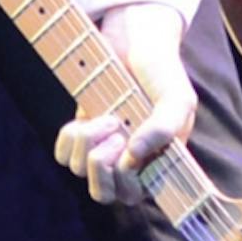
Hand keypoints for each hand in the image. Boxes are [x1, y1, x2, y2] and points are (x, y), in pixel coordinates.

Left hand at [53, 2, 197, 207]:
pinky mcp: (81, 132)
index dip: (127, 183)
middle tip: (115, 136)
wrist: (136, 43)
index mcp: (155, 163)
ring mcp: (102, 147)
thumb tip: (133, 155)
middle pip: (103, 195)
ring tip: (108, 116)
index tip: (129, 152)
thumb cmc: (164, 74)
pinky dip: (70, 138)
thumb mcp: (178, 99)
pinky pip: (63, 154)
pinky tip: (86, 119)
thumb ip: (165, 128)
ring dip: (90, 143)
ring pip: (80, 171)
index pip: (134, 197)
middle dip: (102, 169)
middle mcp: (127, 161)